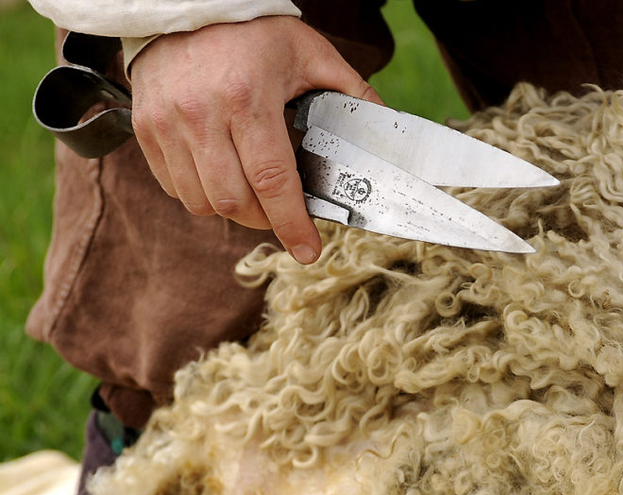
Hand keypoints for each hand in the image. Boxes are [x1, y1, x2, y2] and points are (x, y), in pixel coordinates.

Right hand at [128, 16, 383, 263]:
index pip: (271, 181)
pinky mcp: (145, 128)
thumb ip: (352, 93)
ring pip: (201, 202)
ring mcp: (167, 123)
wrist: (186, 4)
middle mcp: (201, 114)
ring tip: (253, 196)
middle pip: (234, 202)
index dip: (291, 224)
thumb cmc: (253, 30)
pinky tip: (222, 177)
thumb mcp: (311, 54)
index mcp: (247, 98)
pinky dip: (201, 195)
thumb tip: (385, 132)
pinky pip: (173, 187)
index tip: (308, 250)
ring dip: (233, 211)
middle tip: (283, 215)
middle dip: (266, 221)